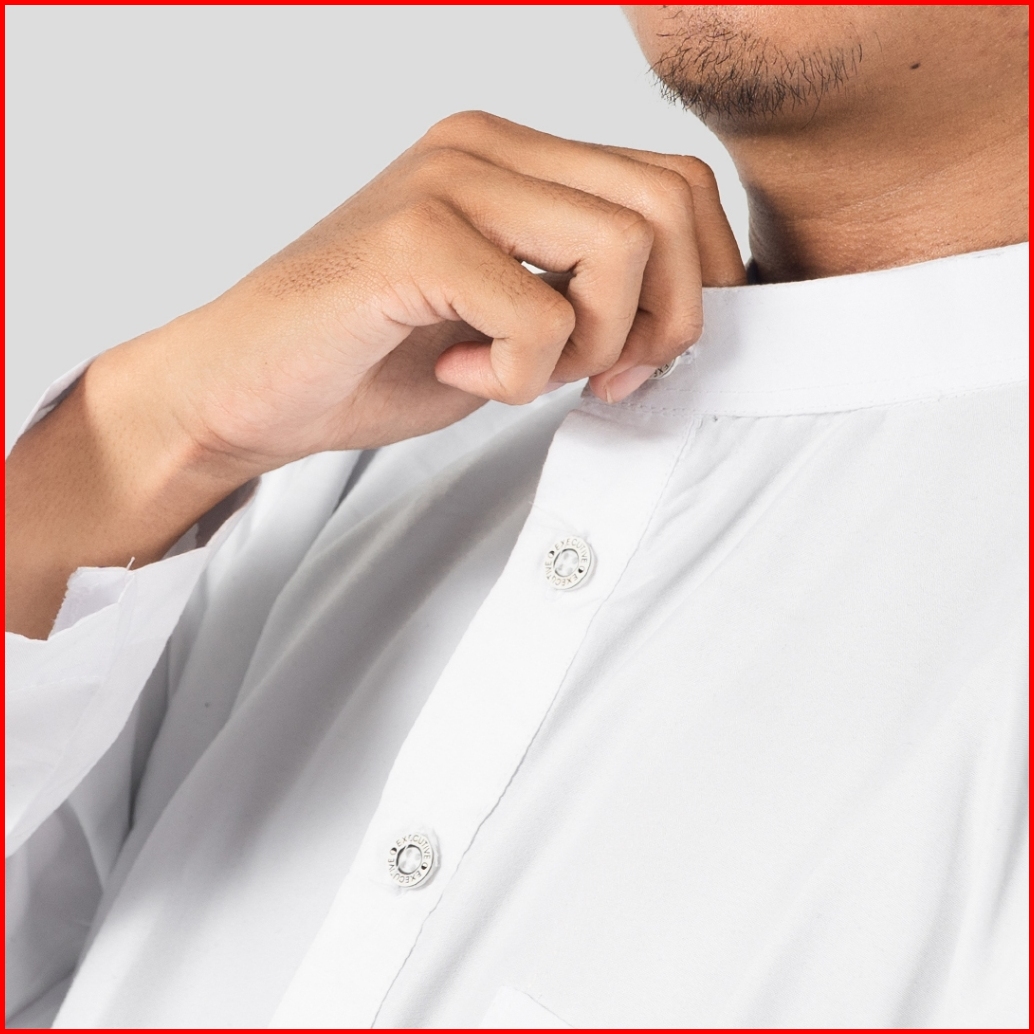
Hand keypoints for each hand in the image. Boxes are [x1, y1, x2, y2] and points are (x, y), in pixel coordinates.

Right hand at [116, 109, 744, 470]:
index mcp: (515, 157)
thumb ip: (588, 298)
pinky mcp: (413, 236)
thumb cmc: (375, 358)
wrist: (250, 387)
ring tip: (517, 375)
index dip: (694, 285)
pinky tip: (457, 375)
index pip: (675, 186)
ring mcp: (448, 181)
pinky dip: (517, 376)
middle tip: (601, 379)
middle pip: (668, 206)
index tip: (643, 359)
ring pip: (620, 248)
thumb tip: (684, 321)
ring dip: (592, 346)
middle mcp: (485, 146)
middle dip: (664, 321)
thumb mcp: (512, 323)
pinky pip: (539, 315)